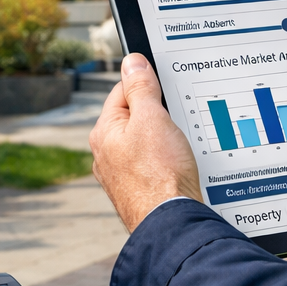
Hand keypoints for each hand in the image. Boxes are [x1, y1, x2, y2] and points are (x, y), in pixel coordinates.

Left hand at [89, 53, 202, 231]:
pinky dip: (169, 161)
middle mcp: (107, 154)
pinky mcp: (140, 191)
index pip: (123, 91)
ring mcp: (122, 175)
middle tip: (178, 119)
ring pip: (147, 143)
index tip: (167, 87)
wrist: (172, 224)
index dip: (148, 84)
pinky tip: (181, 166)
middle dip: (160, 114)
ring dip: (166, 140)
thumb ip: (141, 88)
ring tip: (181, 147)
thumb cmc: (159, 174)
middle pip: (136, 117)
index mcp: (104, 132)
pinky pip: (155, 164)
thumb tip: (131, 61)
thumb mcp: (152, 119)